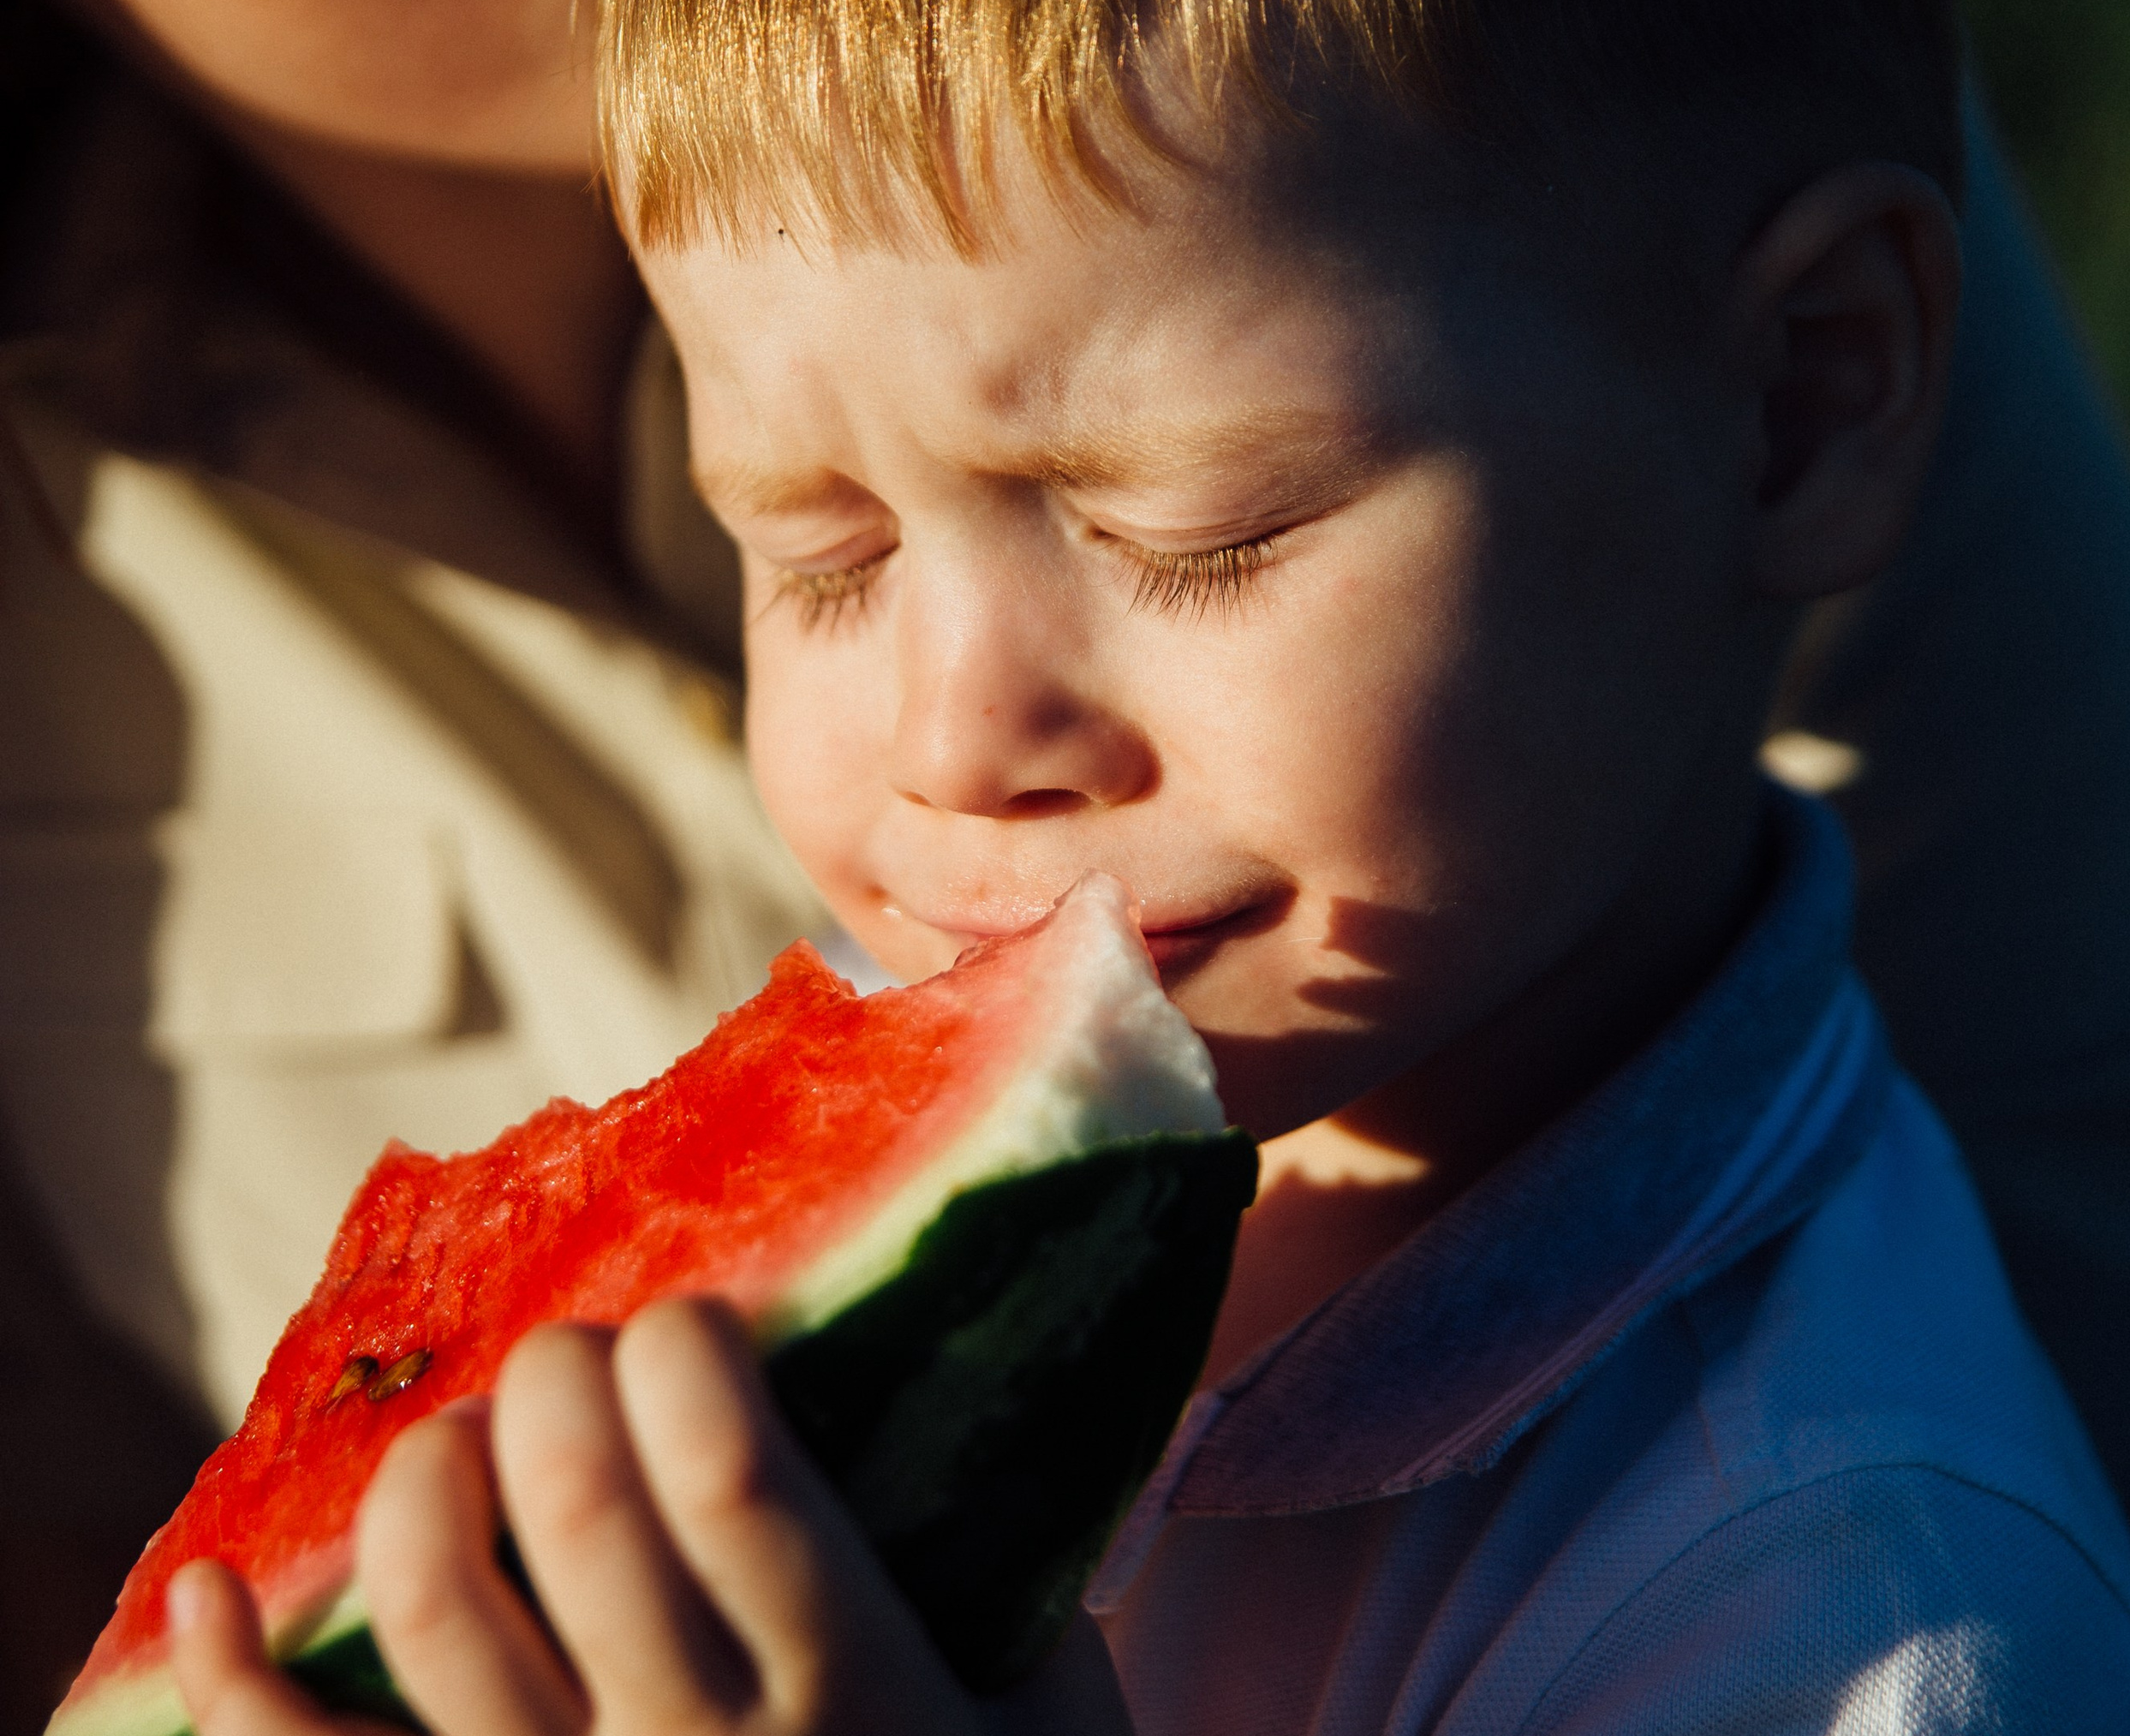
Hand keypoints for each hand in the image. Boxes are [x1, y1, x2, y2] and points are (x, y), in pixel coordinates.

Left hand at [169, 1300, 1133, 1735]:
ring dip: (425, 1481)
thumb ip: (1003, 1549)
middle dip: (557, 1378)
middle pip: (574, 1513)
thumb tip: (936, 1353)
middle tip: (579, 1358)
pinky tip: (209, 1588)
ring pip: (436, 1618)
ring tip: (467, 1441)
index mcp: (848, 1684)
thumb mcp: (1047, 1684)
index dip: (687, 1357)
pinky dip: (232, 1688)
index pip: (732, 1479)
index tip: (690, 1315)